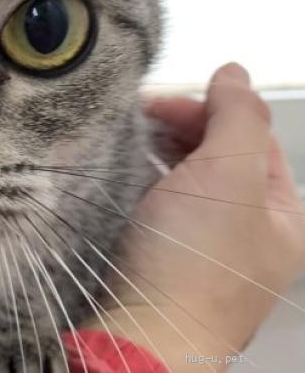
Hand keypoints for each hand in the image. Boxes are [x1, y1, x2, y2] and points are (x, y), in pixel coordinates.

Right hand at [84, 63, 304, 371]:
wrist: (140, 333)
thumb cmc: (195, 253)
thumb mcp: (230, 174)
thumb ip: (238, 116)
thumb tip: (234, 70)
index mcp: (280, 215)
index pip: (252, 138)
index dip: (212, 109)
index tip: (163, 100)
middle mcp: (248, 230)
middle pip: (219, 155)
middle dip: (182, 127)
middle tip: (138, 116)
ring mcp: (204, 244)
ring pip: (186, 176)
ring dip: (159, 149)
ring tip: (124, 137)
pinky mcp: (164, 253)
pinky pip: (160, 200)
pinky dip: (144, 177)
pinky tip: (121, 169)